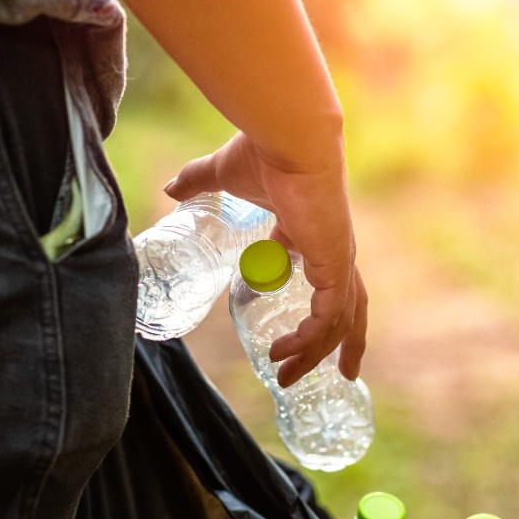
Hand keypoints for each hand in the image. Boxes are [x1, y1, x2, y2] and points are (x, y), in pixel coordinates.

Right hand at [164, 131, 366, 387]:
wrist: (289, 139)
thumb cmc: (263, 150)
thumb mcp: (225, 175)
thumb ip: (198, 182)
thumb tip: (169, 190)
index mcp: (315, 234)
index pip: (327, 281)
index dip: (316, 309)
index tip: (292, 333)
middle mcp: (334, 251)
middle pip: (349, 309)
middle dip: (344, 344)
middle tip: (339, 377)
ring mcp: (338, 259)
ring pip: (339, 321)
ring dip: (314, 354)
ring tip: (287, 378)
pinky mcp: (334, 265)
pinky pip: (328, 317)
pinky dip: (311, 339)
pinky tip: (286, 353)